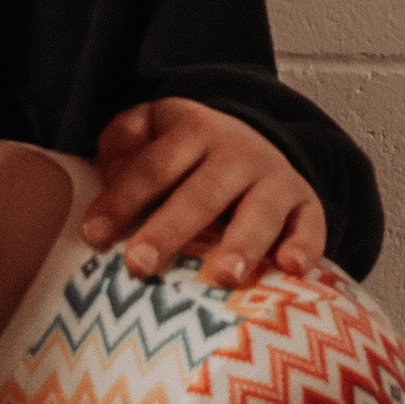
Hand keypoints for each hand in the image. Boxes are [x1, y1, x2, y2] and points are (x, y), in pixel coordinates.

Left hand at [82, 100, 325, 287]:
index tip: (93, 235)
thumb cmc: (182, 151)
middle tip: (139, 264)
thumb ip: (122, 141)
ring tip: (223, 275)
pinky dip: (305, 245)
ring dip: (242, 243)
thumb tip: (107, 168)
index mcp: (193, 130)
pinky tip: (290, 268)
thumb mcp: (148, 127)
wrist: (251, 138)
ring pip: (260, 211)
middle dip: (170, 229)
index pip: (152, 167)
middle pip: (201, 194)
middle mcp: (238, 152)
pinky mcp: (306, 203)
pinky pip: (311, 224)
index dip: (121, 200)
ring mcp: (276, 177)